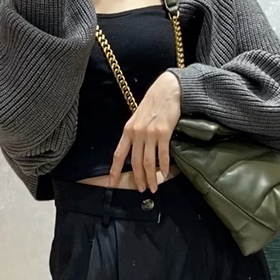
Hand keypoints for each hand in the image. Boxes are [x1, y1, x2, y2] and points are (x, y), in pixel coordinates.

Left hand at [110, 72, 181, 192]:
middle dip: (138, 179)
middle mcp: (137, 133)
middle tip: (142, 189)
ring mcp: (150, 133)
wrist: (167, 90)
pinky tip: (165, 174)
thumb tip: (134, 150)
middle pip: (135, 162)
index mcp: (128, 130)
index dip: (114, 170)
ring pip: (148, 162)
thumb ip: (135, 133)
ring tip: (154, 187)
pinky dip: (163, 167)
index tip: (111, 183)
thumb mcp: (138, 118)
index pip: (119, 154)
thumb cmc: (154, 103)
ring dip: (151, 177)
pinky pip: (162, 155)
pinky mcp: (164, 133)